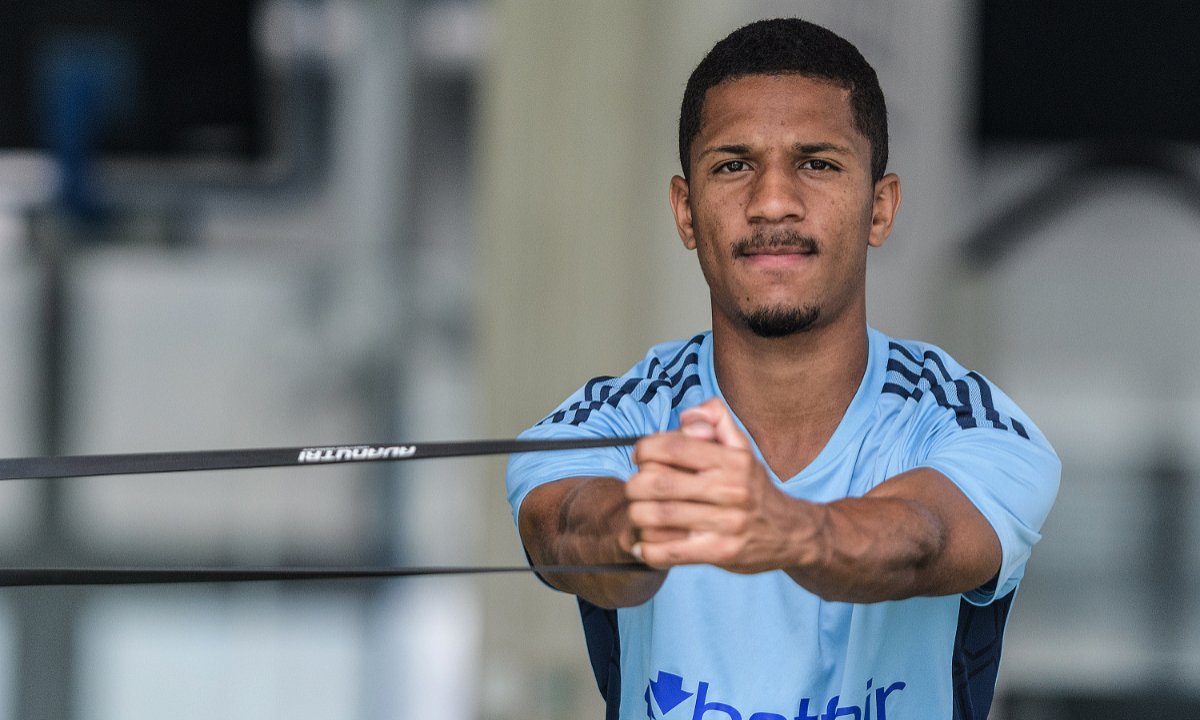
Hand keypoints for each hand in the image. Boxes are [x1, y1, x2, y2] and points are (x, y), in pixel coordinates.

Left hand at [625, 398, 816, 572]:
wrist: (793, 532)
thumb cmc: (753, 487)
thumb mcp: (742, 446)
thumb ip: (714, 419)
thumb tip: (686, 417)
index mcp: (731, 459)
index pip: (672, 446)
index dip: (645, 449)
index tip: (641, 457)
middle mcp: (730, 489)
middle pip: (658, 483)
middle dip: (635, 485)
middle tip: (636, 489)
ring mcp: (727, 523)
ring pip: (658, 517)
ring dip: (637, 516)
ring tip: (639, 514)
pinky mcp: (722, 553)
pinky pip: (670, 552)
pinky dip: (647, 549)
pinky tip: (643, 544)